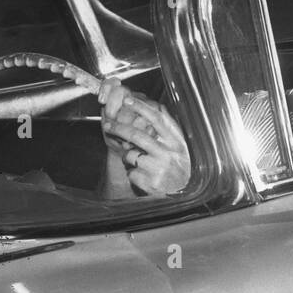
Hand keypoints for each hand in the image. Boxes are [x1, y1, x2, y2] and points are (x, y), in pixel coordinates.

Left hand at [98, 77, 190, 196]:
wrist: (185, 193)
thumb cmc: (180, 166)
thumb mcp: (179, 146)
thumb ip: (168, 129)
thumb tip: (156, 107)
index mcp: (176, 140)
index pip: (158, 119)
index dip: (141, 108)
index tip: (127, 100)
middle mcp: (169, 152)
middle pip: (138, 135)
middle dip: (119, 128)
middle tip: (107, 125)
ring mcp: (160, 167)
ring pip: (131, 154)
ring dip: (128, 155)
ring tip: (137, 161)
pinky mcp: (151, 181)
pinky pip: (131, 172)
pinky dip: (133, 173)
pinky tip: (144, 176)